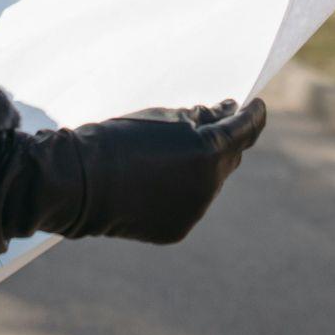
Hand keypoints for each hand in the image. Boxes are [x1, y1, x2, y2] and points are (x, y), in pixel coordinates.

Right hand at [0, 98, 267, 271]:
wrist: (79, 183)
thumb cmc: (117, 139)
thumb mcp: (162, 117)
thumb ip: (201, 117)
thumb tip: (226, 113)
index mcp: (208, 152)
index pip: (245, 129)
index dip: (253, 115)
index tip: (254, 106)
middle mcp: (209, 185)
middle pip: (230, 158)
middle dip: (224, 141)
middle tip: (210, 123)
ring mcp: (195, 210)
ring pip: (212, 182)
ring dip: (203, 166)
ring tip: (169, 154)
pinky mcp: (178, 229)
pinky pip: (192, 203)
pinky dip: (184, 189)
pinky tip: (158, 179)